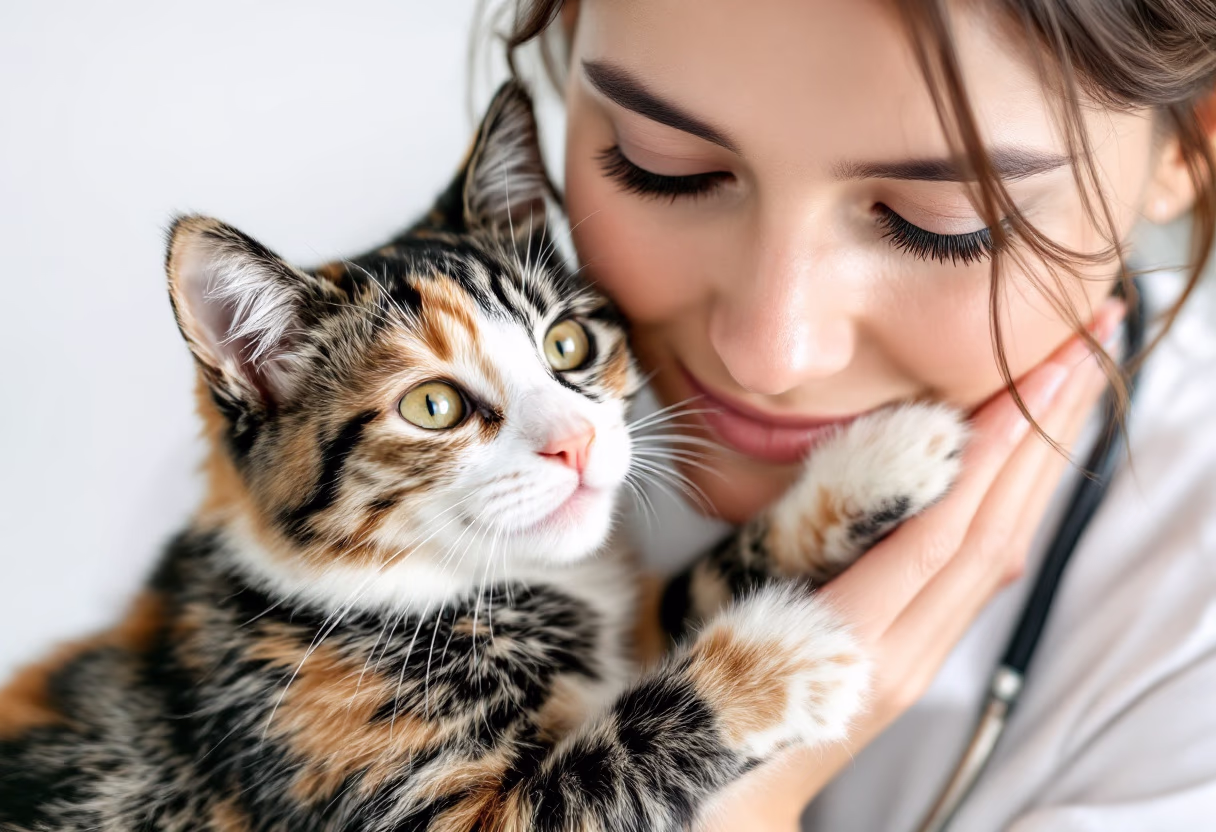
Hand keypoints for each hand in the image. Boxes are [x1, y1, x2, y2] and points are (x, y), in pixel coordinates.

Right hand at [699, 299, 1124, 830]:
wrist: (726, 801)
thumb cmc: (709, 706)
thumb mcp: (726, 624)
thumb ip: (796, 556)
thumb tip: (871, 474)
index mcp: (855, 642)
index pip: (945, 529)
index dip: (992, 451)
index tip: (1035, 371)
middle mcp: (906, 652)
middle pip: (994, 531)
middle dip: (1044, 435)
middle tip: (1090, 343)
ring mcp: (921, 659)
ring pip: (999, 551)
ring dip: (1041, 465)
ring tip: (1076, 386)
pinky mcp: (920, 659)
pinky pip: (980, 577)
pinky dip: (1010, 510)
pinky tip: (1026, 469)